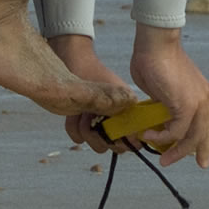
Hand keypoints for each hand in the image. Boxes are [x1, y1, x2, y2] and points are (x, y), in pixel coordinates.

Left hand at [47, 35, 133, 153]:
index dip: (121, 142)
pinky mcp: (83, 122)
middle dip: (98, 137)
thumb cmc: (94, 74)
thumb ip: (123, 116)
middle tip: (90, 118)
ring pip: (95, 144)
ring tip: (81, 113)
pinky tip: (72, 115)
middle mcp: (116, 121)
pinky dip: (72, 128)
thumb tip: (136, 137)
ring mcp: (99, 122)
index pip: (132, 141)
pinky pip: (78, 137)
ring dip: (84, 131)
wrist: (73, 62)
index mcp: (129, 113)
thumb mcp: (111, 95)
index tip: (109, 135)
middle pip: (112, 146)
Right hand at [129, 24, 208, 167]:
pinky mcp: (186, 104)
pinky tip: (148, 136)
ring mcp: (196, 101)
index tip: (200, 158)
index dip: (203, 142)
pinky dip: (162, 137)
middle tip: (179, 163)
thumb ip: (161, 103)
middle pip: (202, 133)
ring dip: (176, 150)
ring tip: (162, 158)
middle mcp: (202, 99)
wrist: (155, 43)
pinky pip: (176, 130)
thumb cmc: (153, 58)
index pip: (204, 123)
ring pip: (191, 136)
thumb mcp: (160, 88)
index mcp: (199, 94)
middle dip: (193, 152)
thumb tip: (155, 114)